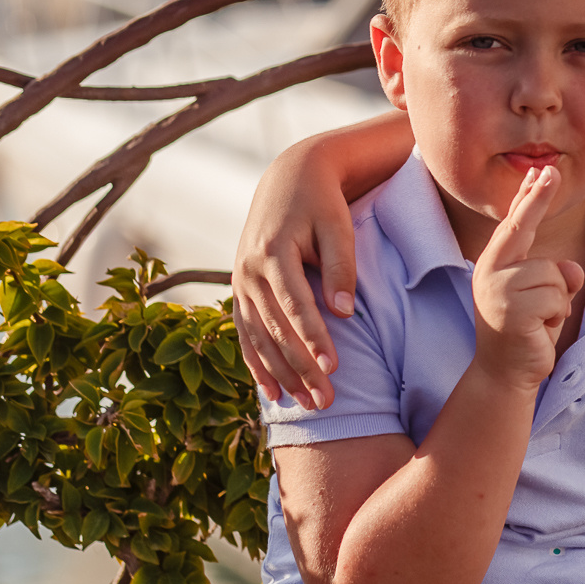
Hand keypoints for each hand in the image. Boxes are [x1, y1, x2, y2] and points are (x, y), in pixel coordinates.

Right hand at [232, 143, 357, 410]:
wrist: (290, 178)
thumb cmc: (323, 203)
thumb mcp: (338, 227)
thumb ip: (340, 268)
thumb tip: (344, 314)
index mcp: (272, 252)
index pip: (295, 306)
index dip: (313, 340)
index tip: (332, 370)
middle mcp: (248, 270)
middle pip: (275, 330)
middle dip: (300, 368)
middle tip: (326, 402)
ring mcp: (240, 281)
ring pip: (258, 338)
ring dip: (281, 374)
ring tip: (306, 406)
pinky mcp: (241, 289)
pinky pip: (245, 333)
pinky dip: (257, 363)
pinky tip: (272, 392)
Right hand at [472, 166, 584, 391]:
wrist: (505, 373)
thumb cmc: (526, 331)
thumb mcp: (546, 297)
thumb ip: (557, 275)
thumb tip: (572, 269)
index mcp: (495, 264)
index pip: (515, 224)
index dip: (528, 196)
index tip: (541, 170)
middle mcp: (490, 271)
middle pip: (524, 228)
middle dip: (537, 198)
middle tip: (551, 170)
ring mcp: (498, 290)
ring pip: (554, 273)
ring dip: (559, 300)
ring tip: (540, 320)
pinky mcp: (512, 312)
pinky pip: (557, 297)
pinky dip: (557, 315)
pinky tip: (539, 330)